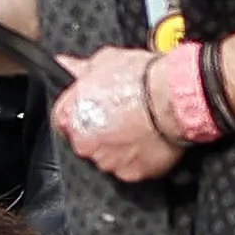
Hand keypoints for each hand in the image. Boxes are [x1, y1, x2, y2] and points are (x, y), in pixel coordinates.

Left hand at [59, 51, 186, 186]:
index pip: (62, 122)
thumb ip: (82, 69)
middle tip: (121, 118)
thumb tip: (66, 64)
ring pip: (108, 158)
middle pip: (85, 142)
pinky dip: (138, 159)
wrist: (172, 97)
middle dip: (100, 132)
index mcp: (71, 117)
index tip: (93, 112)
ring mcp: (106, 162)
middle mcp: (83, 144)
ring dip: (119, 147)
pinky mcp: (130, 174)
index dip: (79, 115)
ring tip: (138, 128)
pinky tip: (149, 141)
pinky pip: (130, 169)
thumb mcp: (106, 61)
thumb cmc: (140, 78)